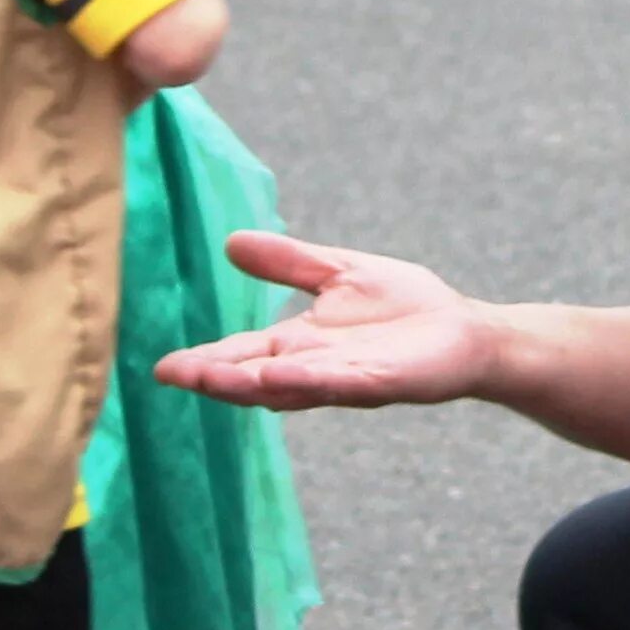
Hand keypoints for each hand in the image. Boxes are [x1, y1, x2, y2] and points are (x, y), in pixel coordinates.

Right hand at [154, 231, 496, 409]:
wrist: (467, 331)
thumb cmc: (407, 307)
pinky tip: (279, 377)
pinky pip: (340, 384)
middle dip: (215, 378)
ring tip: (213, 380)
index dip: (205, 361)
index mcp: (300, 343)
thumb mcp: (338, 273)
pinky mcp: (381, 381)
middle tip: (173, 377)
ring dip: (250, 386)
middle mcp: (315, 367)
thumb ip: (289, 263)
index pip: (243, 353)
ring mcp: (347, 377)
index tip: (162, 368)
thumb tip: (232, 242)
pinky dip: (308, 382)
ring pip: (290, 387)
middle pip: (255, 376)